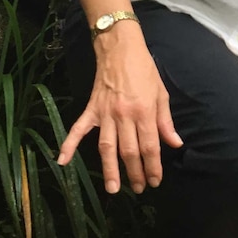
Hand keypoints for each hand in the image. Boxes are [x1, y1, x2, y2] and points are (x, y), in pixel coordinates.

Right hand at [56, 34, 182, 194]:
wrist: (120, 48)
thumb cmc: (144, 70)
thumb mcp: (161, 93)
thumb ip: (166, 122)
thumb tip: (175, 144)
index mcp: (144, 112)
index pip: (150, 146)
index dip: (153, 166)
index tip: (155, 181)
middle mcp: (124, 116)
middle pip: (129, 151)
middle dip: (135, 173)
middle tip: (138, 188)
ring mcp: (105, 114)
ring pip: (106, 147)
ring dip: (109, 169)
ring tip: (112, 189)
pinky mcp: (91, 109)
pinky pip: (78, 129)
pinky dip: (68, 145)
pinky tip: (62, 161)